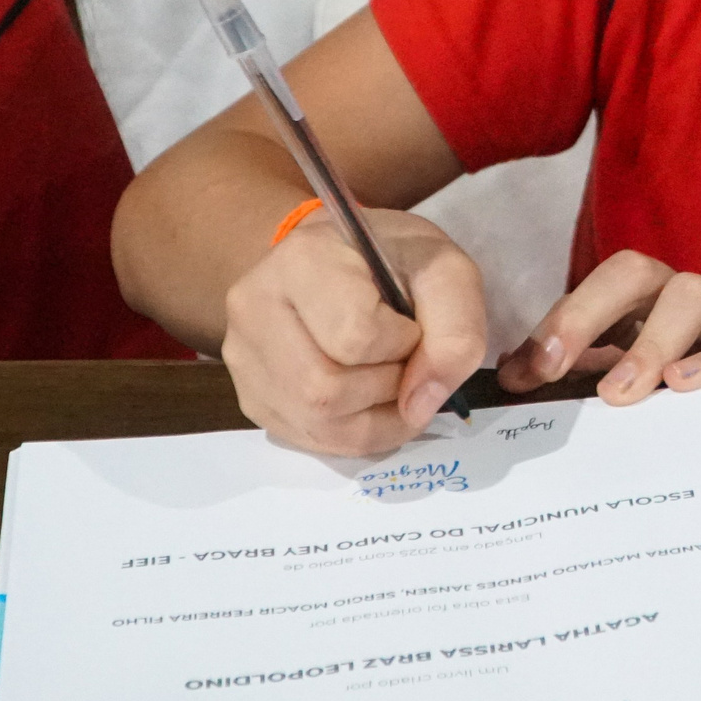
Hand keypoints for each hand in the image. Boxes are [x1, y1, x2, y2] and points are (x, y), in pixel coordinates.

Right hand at [221, 208, 486, 455]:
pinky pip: (309, 440)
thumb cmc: (395, 261)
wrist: (344, 265)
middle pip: (326, 390)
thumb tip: (419, 405)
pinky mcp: (250, 396)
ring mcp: (243, 356)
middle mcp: (255, 307)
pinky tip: (369, 402)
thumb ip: (456, 329)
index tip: (411, 325)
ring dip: (376, 418)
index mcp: (303, 260)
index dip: (402, 344)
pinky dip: (356, 434)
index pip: (354, 336)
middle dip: (388, 388)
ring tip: (391, 381)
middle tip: (404, 360)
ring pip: (317, 423)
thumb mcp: (447, 272)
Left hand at [494, 250, 700, 403]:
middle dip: (584, 313)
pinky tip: (685, 391)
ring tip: (618, 393)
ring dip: (651, 342)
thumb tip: (514, 377)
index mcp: (644, 300)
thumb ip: (585, 366)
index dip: (552, 325)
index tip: (519, 375)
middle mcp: (681, 297)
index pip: (590, 293)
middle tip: (549, 366)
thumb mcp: (641, 361)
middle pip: (632, 273)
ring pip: (692, 297)